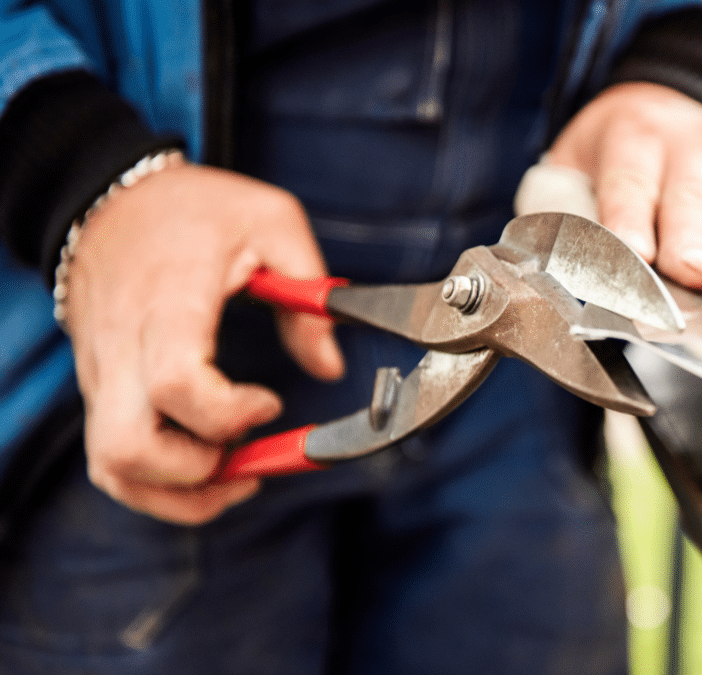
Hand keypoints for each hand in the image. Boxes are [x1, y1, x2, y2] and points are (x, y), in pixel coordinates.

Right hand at [62, 163, 344, 524]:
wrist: (111, 198)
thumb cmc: (195, 210)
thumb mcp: (273, 222)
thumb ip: (310, 298)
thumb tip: (330, 367)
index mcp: (167, 302)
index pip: (174, 383)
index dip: (228, 414)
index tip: (271, 403)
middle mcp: (122, 347)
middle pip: (128, 448)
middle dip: (198, 473)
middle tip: (250, 451)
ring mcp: (103, 375)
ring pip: (114, 468)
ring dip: (179, 491)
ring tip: (236, 470)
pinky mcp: (100, 390)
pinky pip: (112, 463)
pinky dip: (159, 485)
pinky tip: (208, 467)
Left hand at [546, 82, 701, 332]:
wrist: (670, 102)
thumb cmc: (614, 152)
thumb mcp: (576, 160)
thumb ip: (564, 209)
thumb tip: (550, 270)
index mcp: (636, 140)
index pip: (628, 185)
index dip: (629, 221)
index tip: (633, 257)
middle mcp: (692, 158)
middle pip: (693, 205)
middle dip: (693, 242)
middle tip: (693, 278)